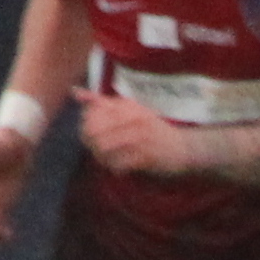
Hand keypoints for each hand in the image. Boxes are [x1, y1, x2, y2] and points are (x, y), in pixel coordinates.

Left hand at [76, 89, 193, 177]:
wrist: (185, 148)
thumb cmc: (153, 129)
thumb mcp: (130, 110)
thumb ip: (102, 102)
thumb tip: (75, 92)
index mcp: (128, 106)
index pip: (92, 113)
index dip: (86, 127)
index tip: (95, 135)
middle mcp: (134, 118)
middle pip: (94, 132)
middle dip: (91, 144)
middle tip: (99, 150)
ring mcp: (141, 137)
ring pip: (103, 148)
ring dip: (102, 157)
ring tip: (109, 159)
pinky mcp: (146, 155)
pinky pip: (118, 163)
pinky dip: (115, 168)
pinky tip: (120, 168)